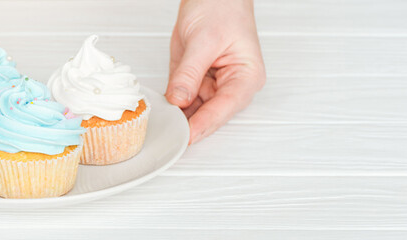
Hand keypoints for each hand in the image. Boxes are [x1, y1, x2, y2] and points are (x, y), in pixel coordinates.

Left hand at [165, 0, 265, 143]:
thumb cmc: (222, 8)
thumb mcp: (203, 40)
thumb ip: (190, 72)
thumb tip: (180, 99)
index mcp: (246, 76)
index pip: (225, 107)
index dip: (204, 124)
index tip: (186, 136)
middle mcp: (231, 85)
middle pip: (210, 114)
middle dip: (189, 125)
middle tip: (169, 137)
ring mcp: (211, 84)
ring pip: (193, 110)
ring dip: (177, 117)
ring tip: (162, 126)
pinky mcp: (194, 80)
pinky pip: (182, 98)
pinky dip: (171, 104)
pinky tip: (160, 111)